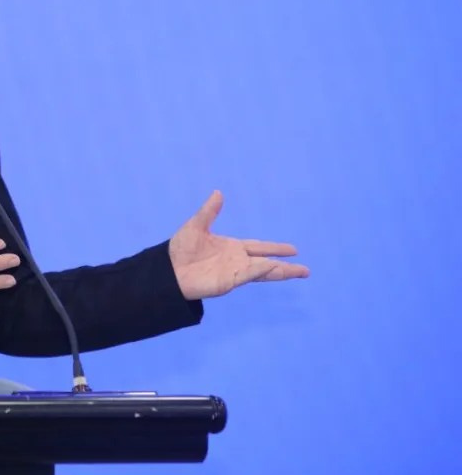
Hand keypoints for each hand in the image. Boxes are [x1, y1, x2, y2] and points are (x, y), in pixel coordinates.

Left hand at [169, 190, 309, 300]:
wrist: (168, 269)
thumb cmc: (180, 249)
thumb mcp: (196, 225)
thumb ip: (209, 211)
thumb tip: (218, 193)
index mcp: (232, 247)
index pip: (259, 247)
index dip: (275, 248)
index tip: (293, 250)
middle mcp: (237, 261)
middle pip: (267, 263)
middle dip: (286, 266)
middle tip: (306, 270)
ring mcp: (234, 272)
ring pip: (263, 272)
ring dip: (280, 271)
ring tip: (300, 271)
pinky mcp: (228, 282)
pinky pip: (247, 274)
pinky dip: (260, 270)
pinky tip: (271, 266)